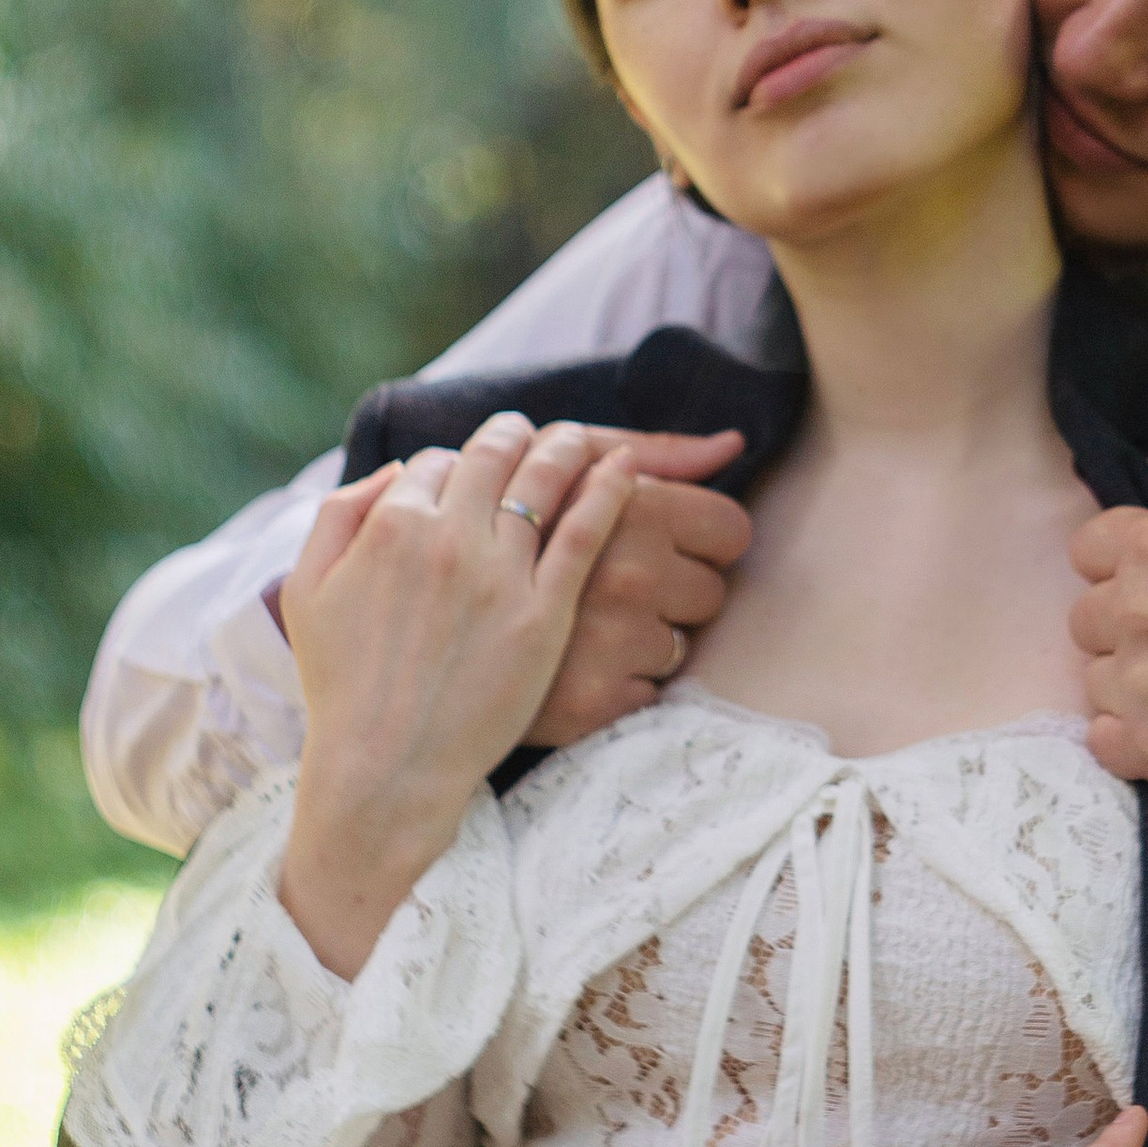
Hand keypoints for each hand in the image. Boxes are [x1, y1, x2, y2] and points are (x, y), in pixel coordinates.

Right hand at [279, 414, 634, 974]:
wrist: (386, 767)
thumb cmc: (342, 687)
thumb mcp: (306, 589)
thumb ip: (339, 515)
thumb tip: (395, 472)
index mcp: (389, 526)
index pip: (435, 461)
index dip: (454, 463)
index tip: (471, 471)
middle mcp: (448, 537)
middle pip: (494, 456)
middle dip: (516, 434)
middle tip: (533, 433)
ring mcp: (500, 573)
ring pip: (544, 480)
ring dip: (568, 447)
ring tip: (582, 441)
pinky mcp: (545, 612)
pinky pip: (586, 530)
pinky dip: (609, 489)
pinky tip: (625, 470)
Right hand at [521, 429, 752, 745]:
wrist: (414, 668)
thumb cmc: (498, 543)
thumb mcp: (559, 475)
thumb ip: (649, 452)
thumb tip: (733, 444)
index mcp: (625, 503)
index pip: (730, 527)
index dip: (693, 542)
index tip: (650, 548)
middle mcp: (625, 569)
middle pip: (712, 590)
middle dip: (667, 593)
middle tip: (607, 592)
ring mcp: (611, 638)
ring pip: (681, 646)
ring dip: (640, 643)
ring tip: (581, 632)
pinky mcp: (597, 701)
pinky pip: (650, 695)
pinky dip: (615, 689)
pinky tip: (570, 673)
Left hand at [1069, 464, 1147, 815]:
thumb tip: (1139, 471)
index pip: (1086, 549)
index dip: (1123, 566)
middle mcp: (1142, 612)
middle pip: (1086, 619)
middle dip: (1129, 627)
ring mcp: (1146, 688)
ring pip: (1097, 681)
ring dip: (1136, 685)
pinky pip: (1105, 742)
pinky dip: (1138, 739)